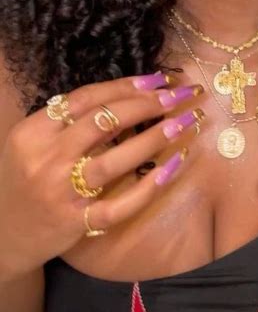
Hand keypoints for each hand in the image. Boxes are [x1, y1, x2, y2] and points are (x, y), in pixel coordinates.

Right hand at [0, 72, 204, 280]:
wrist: (0, 232)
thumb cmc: (23, 176)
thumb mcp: (32, 140)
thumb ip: (68, 119)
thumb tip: (126, 93)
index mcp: (35, 130)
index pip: (86, 98)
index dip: (125, 85)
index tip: (158, 79)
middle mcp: (47, 158)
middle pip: (104, 122)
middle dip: (148, 104)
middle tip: (180, 95)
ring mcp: (62, 192)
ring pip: (115, 160)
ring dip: (155, 137)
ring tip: (185, 121)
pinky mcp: (76, 223)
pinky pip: (119, 205)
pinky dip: (150, 186)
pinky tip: (175, 166)